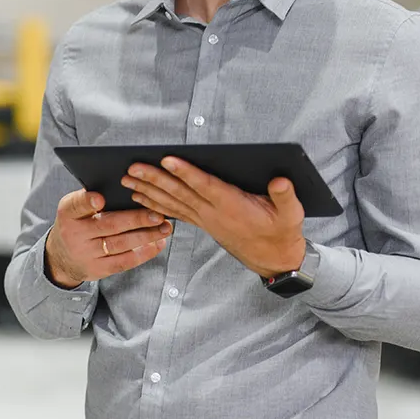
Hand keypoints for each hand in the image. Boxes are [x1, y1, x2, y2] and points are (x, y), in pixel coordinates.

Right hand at [45, 190, 172, 288]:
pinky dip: (144, 252)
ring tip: (165, 228)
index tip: (100, 198)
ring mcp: (86, 254)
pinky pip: (124, 261)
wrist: (61, 258)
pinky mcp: (98, 269)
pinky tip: (158, 243)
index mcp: (68, 213)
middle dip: (136, 219)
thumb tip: (130, 186)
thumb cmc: (77, 224)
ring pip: (120, 244)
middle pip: (108, 225)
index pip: (77, 205)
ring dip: (146, 236)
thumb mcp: (75, 209)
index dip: (88, 201)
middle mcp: (75, 234)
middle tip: (158, 214)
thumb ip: (93, 199)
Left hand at [121, 158, 305, 278]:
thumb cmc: (282, 232)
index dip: (186, 173)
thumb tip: (281, 181)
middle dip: (155, 180)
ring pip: (172, 203)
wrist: (274, 259)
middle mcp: (214, 213)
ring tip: (128, 180)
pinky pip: (175, 212)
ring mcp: (206, 220)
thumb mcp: (291, 214)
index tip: (168, 160)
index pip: (205, 186)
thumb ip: (285, 196)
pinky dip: (156, 204)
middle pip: (180, 193)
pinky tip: (142, 196)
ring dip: (149, 191)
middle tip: (133, 168)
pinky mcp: (203, 223)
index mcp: (233, 206)